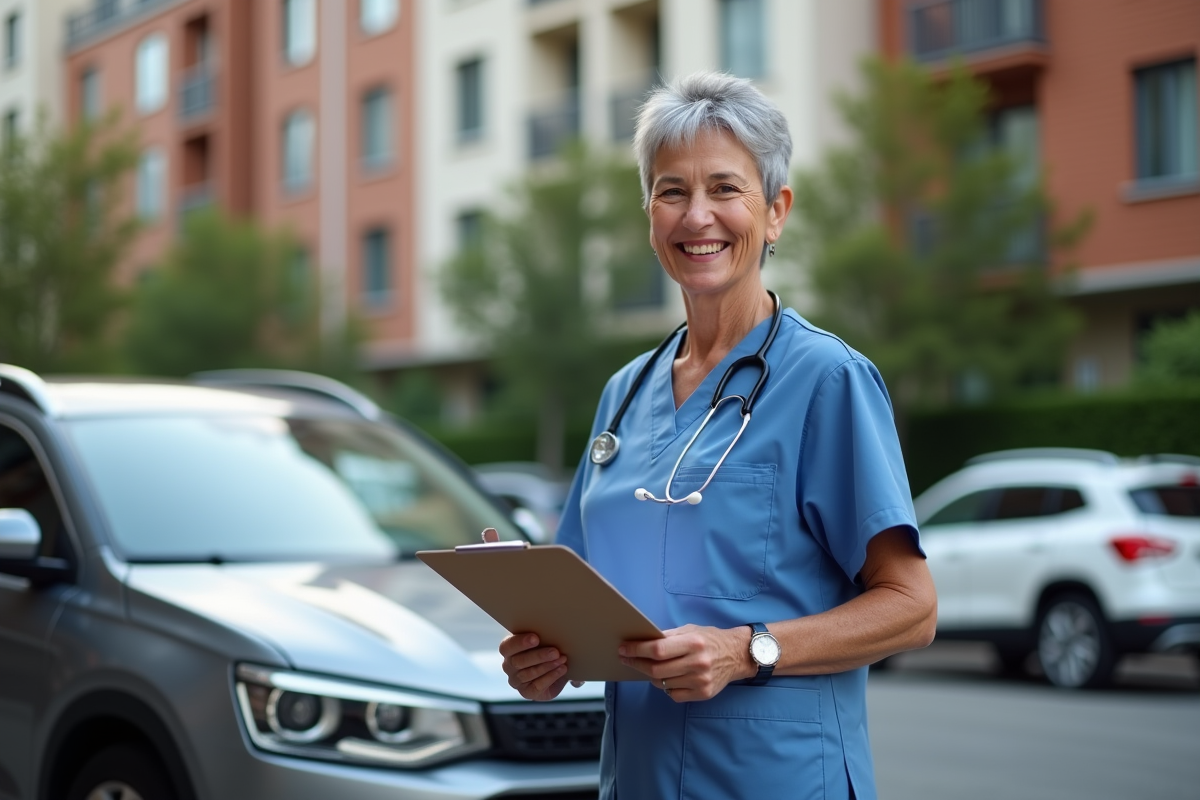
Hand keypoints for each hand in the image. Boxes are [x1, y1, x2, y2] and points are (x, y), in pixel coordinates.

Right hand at [500, 633, 575, 700]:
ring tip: (562, 660)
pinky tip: (561, 670)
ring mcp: (516, 681)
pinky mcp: (527, 692)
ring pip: (528, 674)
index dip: (520, 643)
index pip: (507, 646)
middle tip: (555, 652)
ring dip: (547, 666)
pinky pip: (536, 687)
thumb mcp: (545, 639)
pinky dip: (551, 677)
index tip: (536, 638)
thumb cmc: (546, 647)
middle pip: (518, 662)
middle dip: (538, 656)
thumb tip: (562, 633)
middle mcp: (509, 666)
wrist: (554, 668)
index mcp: (508, 649)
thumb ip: (547, 635)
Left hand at [618, 624, 751, 701]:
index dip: (637, 650)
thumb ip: (668, 637)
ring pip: (662, 683)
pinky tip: (669, 677)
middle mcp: (698, 663)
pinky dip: (666, 686)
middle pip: (656, 669)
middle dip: (636, 664)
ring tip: (649, 666)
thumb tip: (641, 641)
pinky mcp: (703, 694)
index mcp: (693, 643)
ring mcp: (701, 681)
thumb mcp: (690, 630)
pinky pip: (673, 694)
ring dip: (650, 675)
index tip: (623, 649)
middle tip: (626, 659)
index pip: (658, 650)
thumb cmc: (709, 640)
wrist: (737, 655)